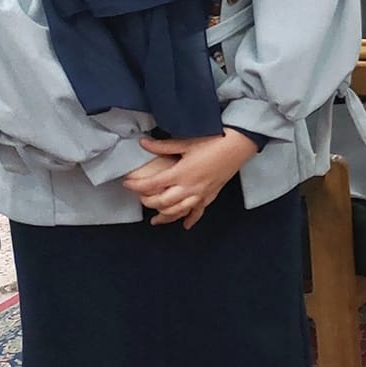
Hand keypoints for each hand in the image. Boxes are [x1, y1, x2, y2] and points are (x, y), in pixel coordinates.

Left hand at [125, 130, 256, 227]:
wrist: (239, 145)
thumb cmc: (214, 141)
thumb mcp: (186, 142)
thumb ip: (162, 146)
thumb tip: (142, 143)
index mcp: (180, 173)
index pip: (152, 184)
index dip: (136, 186)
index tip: (127, 183)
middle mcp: (189, 187)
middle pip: (162, 202)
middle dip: (148, 202)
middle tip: (140, 198)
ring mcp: (200, 193)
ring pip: (178, 211)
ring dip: (165, 216)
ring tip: (154, 220)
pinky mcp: (210, 195)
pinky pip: (198, 211)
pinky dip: (191, 219)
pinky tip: (185, 225)